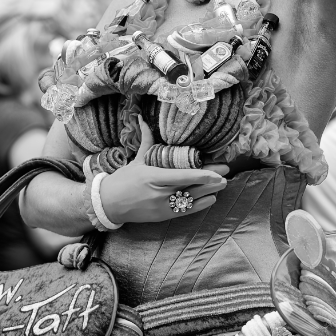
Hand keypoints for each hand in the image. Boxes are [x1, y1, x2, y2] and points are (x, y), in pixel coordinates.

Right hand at [99, 116, 228, 224]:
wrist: (109, 204)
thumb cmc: (123, 179)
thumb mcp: (136, 160)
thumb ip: (146, 141)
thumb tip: (142, 119)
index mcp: (152, 177)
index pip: (181, 176)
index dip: (201, 175)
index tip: (216, 171)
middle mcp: (159, 193)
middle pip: (190, 187)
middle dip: (211, 181)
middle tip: (226, 173)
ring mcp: (162, 206)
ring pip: (191, 199)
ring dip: (209, 192)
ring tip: (223, 184)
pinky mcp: (163, 216)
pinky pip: (186, 211)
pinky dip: (200, 205)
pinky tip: (211, 198)